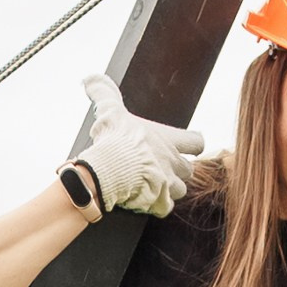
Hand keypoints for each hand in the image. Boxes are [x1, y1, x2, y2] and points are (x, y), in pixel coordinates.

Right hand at [77, 75, 206, 218]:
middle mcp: (173, 162)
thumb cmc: (114, 139)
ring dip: (167, 189)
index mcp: (169, 139)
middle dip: (177, 170)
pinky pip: (165, 208)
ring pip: (179, 190)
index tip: (186, 147)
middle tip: (159, 169)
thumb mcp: (110, 110)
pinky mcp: (159, 202)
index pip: (197, 142)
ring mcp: (168, 184)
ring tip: (150, 187)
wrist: (108, 170)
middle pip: (189, 169)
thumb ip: (104, 92)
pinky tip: (143, 202)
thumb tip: (90, 77)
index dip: (192, 145)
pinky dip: (156, 206)